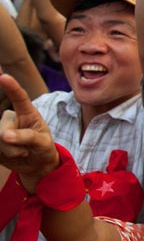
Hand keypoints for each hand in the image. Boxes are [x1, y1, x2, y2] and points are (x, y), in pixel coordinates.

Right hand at [0, 74, 57, 191]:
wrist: (36, 164)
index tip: (4, 77)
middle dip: (16, 141)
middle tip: (27, 147)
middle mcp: (10, 118)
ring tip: (21, 151)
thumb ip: (27, 137)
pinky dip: (3, 155)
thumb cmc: (42, 147)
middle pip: (4, 127)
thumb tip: (5, 135)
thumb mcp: (43, 142)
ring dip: (12, 151)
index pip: (19, 98)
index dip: (11, 87)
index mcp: (27, 112)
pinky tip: (9, 154)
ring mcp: (0, 129)